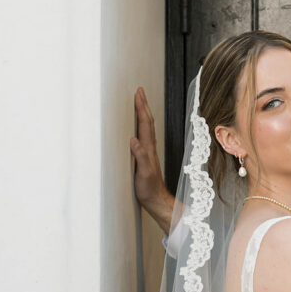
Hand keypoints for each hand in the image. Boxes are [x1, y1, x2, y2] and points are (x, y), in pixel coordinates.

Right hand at [130, 87, 175, 234]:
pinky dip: (141, 126)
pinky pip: (144, 136)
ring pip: (147, 128)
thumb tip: (134, 140)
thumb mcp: (143, 174)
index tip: (138, 93)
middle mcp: (149, 148)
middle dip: (143, 105)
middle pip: (147, 122)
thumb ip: (140, 157)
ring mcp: (148, 152)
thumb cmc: (149, 189)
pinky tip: (138, 126)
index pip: (145, 124)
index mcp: (148, 149)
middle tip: (139, 91)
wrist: (156, 200)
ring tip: (139, 103)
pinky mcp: (146, 158)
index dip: (142, 108)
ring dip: (143, 113)